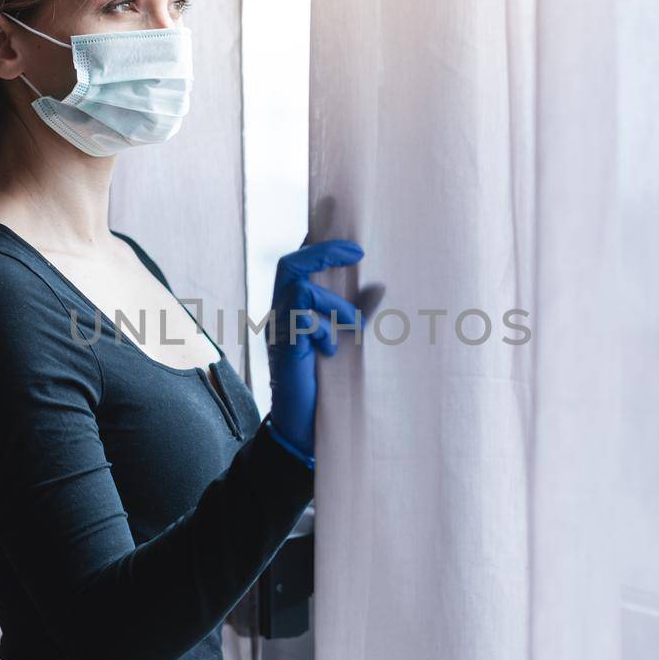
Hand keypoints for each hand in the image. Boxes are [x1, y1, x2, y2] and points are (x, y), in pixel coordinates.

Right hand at [265, 238, 364, 463]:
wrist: (304, 424)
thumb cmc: (323, 382)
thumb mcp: (346, 340)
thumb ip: (356, 313)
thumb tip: (378, 286)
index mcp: (294, 308)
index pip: (299, 264)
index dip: (316, 243)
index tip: (348, 235)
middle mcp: (282, 313)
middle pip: (291, 265)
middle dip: (324, 252)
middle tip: (357, 252)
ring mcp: (280, 329)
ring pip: (301, 288)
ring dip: (336, 304)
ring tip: (353, 328)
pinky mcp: (284, 347)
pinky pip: (303, 320)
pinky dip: (324, 331)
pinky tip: (332, 352)